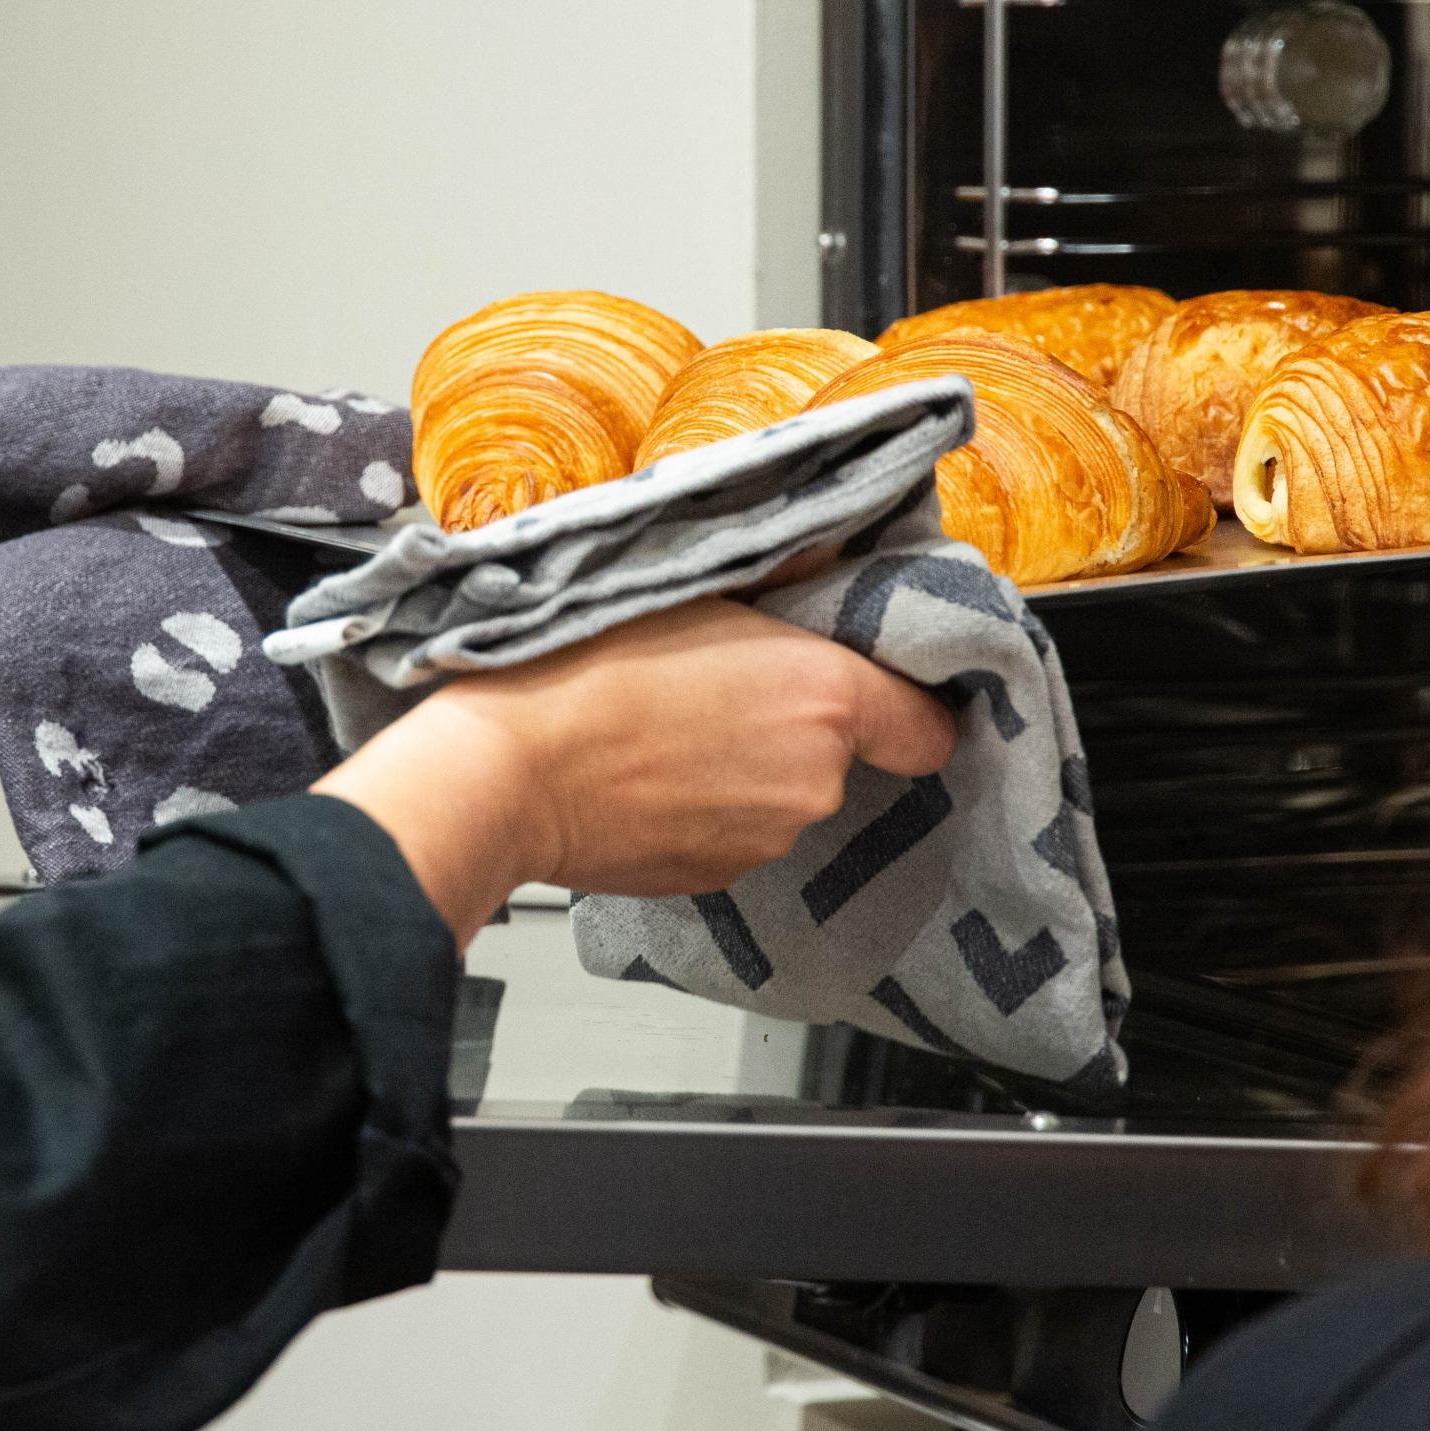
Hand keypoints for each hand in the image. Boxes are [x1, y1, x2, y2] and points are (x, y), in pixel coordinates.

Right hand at [312, 599, 957, 945]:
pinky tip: (643, 774)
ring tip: (664, 726)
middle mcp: (814, 780)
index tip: (876, 686)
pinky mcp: (714, 878)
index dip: (908, 703)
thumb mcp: (682, 586)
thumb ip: (772, 580)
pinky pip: (732, 832)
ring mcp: (765, 839)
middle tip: (718, 680)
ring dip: (743, 765)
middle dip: (792, 721)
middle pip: (838, 750)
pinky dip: (702, 807)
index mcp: (824, 697)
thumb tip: (820, 553)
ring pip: (781, 793)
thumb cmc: (578, 670)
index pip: (929, 723)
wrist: (500, 774)